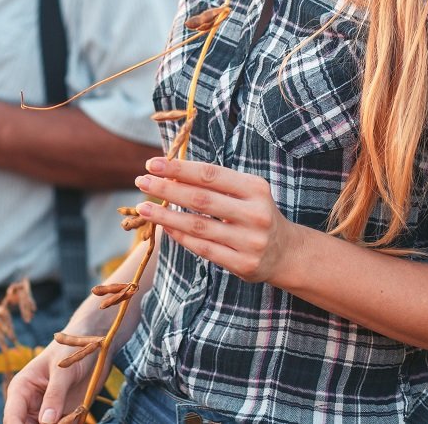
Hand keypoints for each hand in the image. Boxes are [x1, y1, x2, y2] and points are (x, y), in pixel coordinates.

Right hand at [4, 335, 109, 423]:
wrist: (93, 346)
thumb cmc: (71, 351)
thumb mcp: (62, 371)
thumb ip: (54, 395)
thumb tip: (46, 423)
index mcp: (21, 389)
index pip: (12, 417)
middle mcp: (31, 404)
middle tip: (58, 422)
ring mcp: (48, 413)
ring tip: (70, 416)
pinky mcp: (64, 418)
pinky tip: (76, 416)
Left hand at [133, 156, 302, 283]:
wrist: (287, 253)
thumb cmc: (254, 213)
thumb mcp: (244, 192)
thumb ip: (212, 183)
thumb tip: (168, 174)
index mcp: (255, 188)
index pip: (210, 174)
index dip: (179, 168)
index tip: (151, 164)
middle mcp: (255, 214)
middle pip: (201, 199)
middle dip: (166, 189)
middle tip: (141, 182)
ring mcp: (251, 241)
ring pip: (198, 226)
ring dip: (166, 216)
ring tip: (143, 208)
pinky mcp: (244, 264)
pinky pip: (203, 248)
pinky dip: (180, 236)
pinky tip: (163, 227)